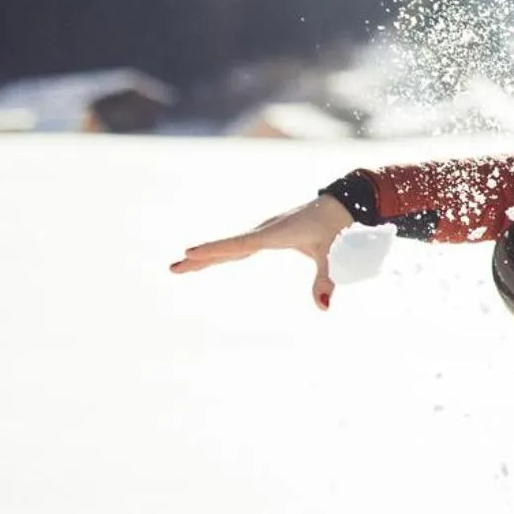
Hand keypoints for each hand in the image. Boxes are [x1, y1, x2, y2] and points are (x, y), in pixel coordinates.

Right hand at [170, 194, 356, 310]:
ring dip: (205, 256)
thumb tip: (322, 307)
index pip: (241, 244)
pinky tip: (206, 261)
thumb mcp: (332, 254)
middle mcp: (265, 231)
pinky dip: (219, 253)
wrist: (340, 205)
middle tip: (174, 267)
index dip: (216, 249)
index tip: (191, 251)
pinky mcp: (266, 235)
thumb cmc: (336, 228)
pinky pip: (237, 246)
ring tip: (179, 267)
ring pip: (229, 247)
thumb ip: (326, 280)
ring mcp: (263, 232)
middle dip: (201, 257)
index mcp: (276, 233)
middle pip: (227, 247)